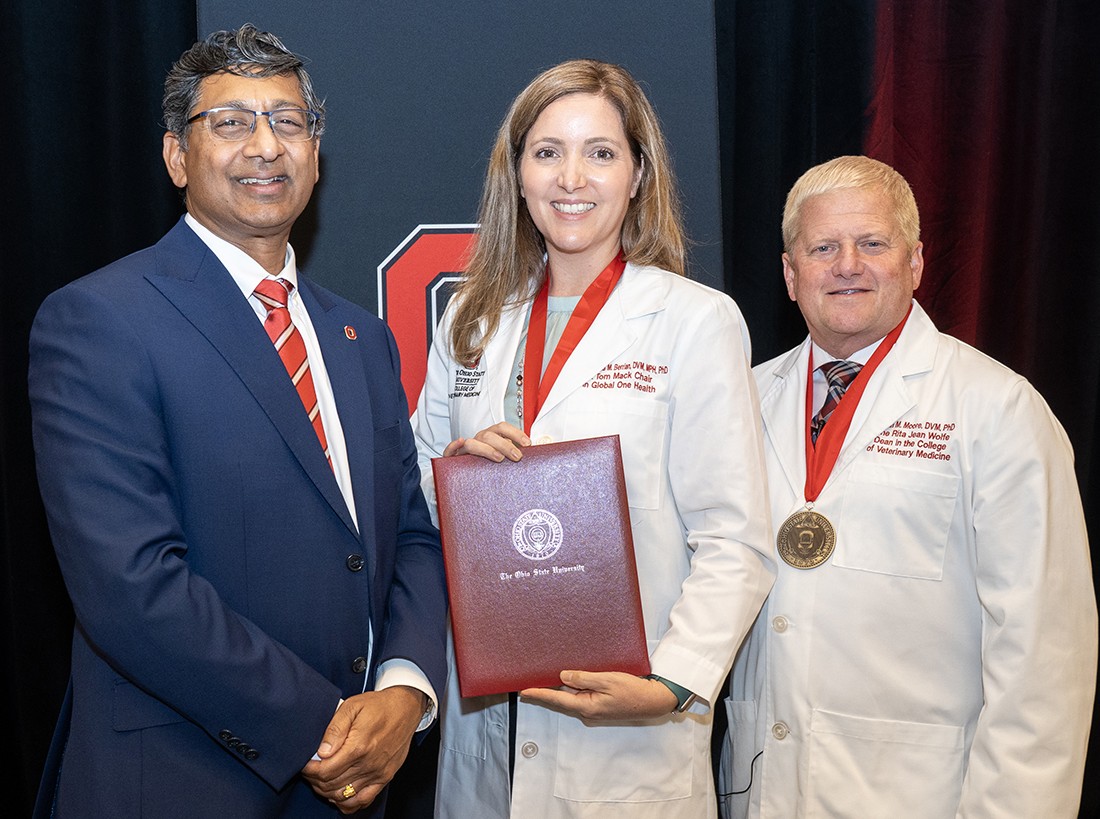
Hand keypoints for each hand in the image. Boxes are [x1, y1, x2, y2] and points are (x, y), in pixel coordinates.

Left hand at [301, 686, 425, 813]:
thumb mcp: (352, 706)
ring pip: (344, 796)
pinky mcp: (385, 778)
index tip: (305, 764)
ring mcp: (378, 773)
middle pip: (331, 785)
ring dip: (327, 791)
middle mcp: (369, 764)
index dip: (310, 770)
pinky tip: (339, 793)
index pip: (325, 771)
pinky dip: (347, 803)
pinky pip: (363, 801)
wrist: (406, 708)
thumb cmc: (379, 705)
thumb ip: (335, 729)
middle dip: (315, 780)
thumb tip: (322, 751)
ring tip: (322, 779)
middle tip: (311, 770)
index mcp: (359, 746)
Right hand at [442, 422, 529, 462]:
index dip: (515, 433)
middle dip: (505, 445)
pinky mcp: (454, 458)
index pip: (502, 428)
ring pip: (472, 443)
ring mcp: (466, 448)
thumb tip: (534, 456)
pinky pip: (450, 450)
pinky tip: (460, 442)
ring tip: (499, 458)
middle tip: (517, 457)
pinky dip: (454, 445)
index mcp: (492, 436)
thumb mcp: (505, 459)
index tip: (528, 444)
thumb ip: (515, 454)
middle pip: (490, 435)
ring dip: (486, 449)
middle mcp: (479, 440)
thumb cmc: (491, 466)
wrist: (468, 477)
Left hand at [519, 671, 677, 720]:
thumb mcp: (607, 680)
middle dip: (544, 693)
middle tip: (527, 684)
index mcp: (587, 707)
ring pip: (570, 698)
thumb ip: (584, 678)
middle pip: (560, 701)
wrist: (652, 702)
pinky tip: (567, 680)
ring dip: (558, 690)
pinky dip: (571, 690)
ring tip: (543, 678)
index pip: (556, 700)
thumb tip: (563, 677)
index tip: (523, 690)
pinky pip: (579, 698)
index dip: (538, 694)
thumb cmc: (633, 691)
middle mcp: (586, 712)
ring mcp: (592, 711)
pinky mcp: (598, 707)